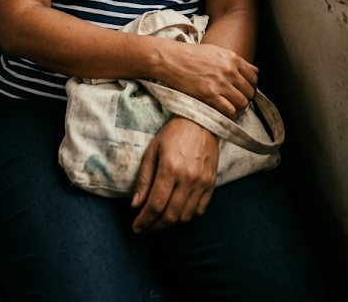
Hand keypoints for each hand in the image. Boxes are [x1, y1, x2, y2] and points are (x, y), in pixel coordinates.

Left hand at [131, 117, 218, 232]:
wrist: (202, 121)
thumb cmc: (174, 133)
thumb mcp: (152, 150)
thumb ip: (144, 179)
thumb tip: (136, 205)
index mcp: (170, 168)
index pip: (155, 205)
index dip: (144, 220)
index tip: (136, 227)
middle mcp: (188, 179)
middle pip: (170, 215)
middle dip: (154, 226)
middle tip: (145, 227)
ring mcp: (202, 183)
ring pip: (185, 217)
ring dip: (170, 224)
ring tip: (159, 221)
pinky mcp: (211, 184)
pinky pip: (199, 210)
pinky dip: (187, 217)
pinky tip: (177, 213)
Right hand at [160, 40, 257, 117]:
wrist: (171, 60)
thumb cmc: (192, 55)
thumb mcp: (217, 52)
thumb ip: (237, 62)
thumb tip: (256, 71)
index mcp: (232, 58)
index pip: (253, 78)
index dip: (251, 87)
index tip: (245, 92)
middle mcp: (229, 70)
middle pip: (249, 91)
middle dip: (246, 98)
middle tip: (238, 102)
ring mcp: (220, 83)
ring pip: (242, 103)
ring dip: (239, 108)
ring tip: (231, 108)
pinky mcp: (210, 95)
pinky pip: (230, 111)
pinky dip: (229, 114)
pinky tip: (223, 113)